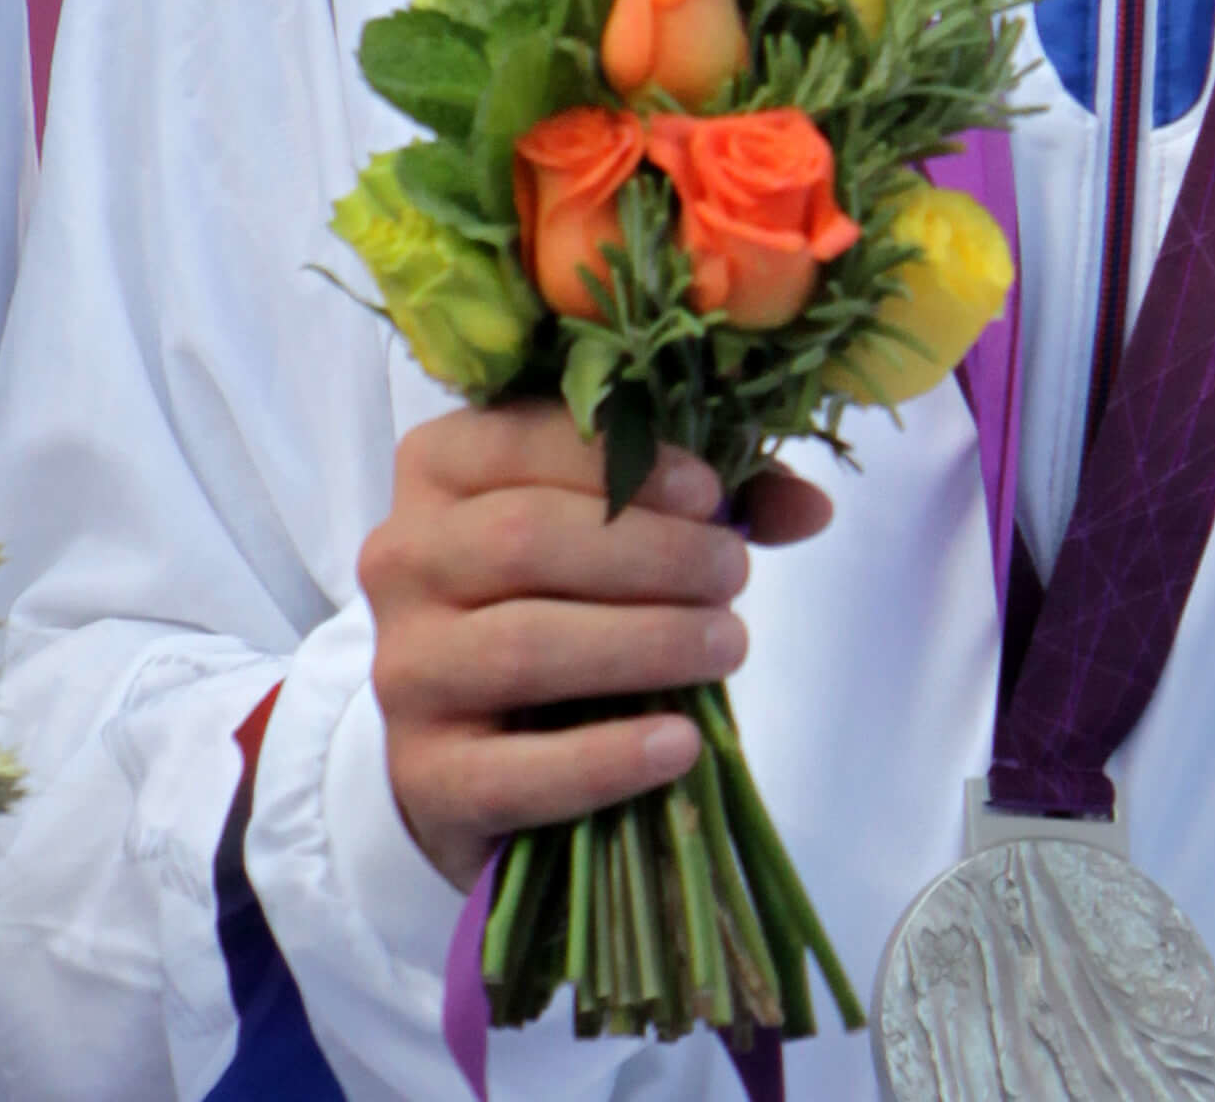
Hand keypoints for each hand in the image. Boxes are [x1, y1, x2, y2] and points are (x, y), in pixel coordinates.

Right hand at [361, 414, 830, 894]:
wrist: (472, 737)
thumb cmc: (557, 593)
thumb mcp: (615, 521)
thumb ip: (708, 499)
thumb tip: (812, 506)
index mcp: (439, 467)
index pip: (524, 439)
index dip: (625, 462)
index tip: (711, 493)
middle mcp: (402, 558)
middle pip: (526, 539)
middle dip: (651, 555)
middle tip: (732, 577)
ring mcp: (405, 670)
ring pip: (524, 645)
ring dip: (644, 643)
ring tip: (728, 645)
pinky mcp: (425, 775)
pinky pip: (514, 771)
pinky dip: (606, 758)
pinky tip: (680, 743)